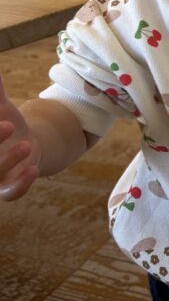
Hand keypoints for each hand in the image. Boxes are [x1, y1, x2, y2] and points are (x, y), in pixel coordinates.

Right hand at [0, 75, 40, 200]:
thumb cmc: (4, 122)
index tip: (3, 116)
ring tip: (26, 144)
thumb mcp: (0, 107)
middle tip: (8, 125)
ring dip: (6, 162)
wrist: (23, 144)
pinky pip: (10, 194)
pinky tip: (33, 170)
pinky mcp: (8, 188)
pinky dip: (20, 185)